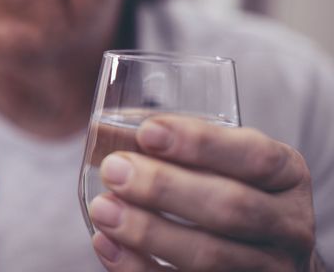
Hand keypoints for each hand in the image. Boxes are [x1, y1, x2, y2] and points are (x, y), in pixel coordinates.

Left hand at [90, 115, 323, 270]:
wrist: (265, 256)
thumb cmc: (236, 194)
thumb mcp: (233, 166)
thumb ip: (193, 153)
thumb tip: (123, 137)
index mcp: (287, 177)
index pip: (254, 157)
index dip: (200, 143)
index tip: (147, 132)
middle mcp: (287, 225)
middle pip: (230, 208)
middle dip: (164, 187)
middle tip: (114, 170)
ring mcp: (267, 269)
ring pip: (208, 256)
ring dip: (147, 231)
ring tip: (103, 208)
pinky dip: (137, 267)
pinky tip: (106, 243)